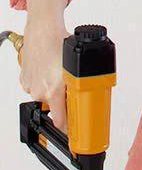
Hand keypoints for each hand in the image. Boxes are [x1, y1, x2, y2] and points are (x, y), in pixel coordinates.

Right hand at [20, 0, 69, 131]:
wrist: (43, 29)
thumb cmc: (60, 45)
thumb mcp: (78, 72)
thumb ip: (82, 91)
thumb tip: (90, 107)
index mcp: (53, 92)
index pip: (61, 122)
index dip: (70, 132)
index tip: (76, 141)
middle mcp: (39, 91)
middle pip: (56, 109)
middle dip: (65, 104)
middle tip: (73, 94)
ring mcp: (30, 86)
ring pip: (46, 98)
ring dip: (55, 94)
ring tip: (60, 78)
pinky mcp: (24, 79)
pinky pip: (37, 88)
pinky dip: (45, 85)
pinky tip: (50, 74)